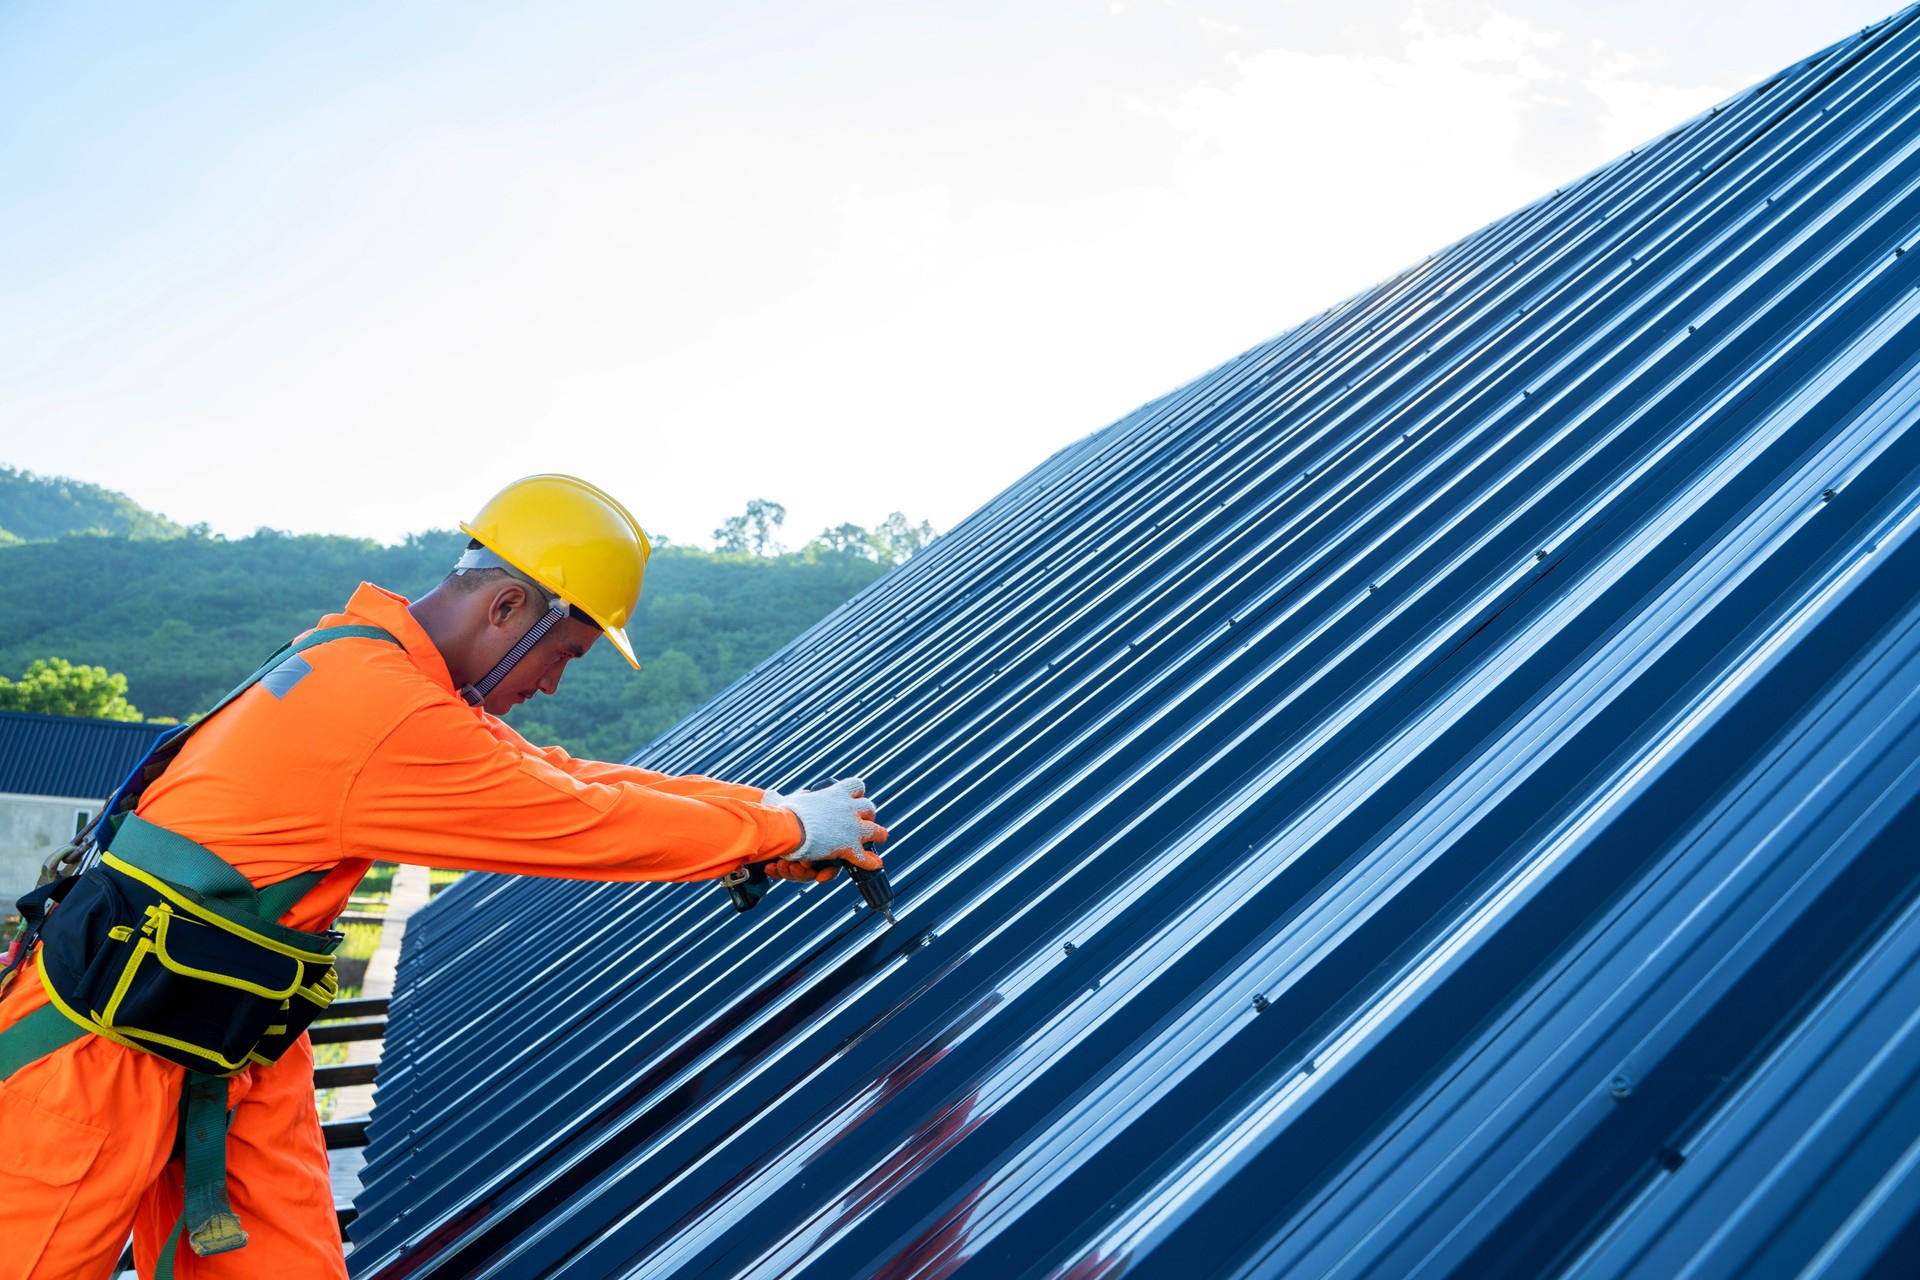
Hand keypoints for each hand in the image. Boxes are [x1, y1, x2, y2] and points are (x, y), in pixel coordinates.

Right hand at [765, 778, 887, 871]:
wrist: (789, 827)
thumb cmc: (787, 812)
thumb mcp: (795, 799)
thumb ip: (800, 798)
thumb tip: (792, 794)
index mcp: (836, 794)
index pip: (856, 785)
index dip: (857, 793)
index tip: (856, 797)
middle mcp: (849, 808)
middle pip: (869, 807)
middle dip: (869, 813)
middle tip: (867, 818)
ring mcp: (852, 828)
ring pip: (876, 831)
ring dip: (879, 835)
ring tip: (882, 837)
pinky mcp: (849, 847)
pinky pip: (865, 858)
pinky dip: (870, 862)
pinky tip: (875, 864)